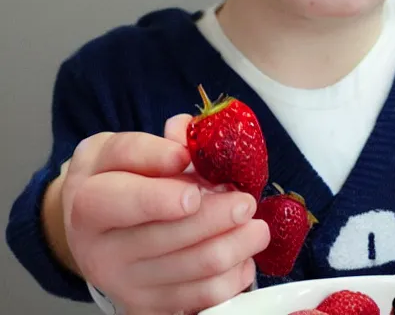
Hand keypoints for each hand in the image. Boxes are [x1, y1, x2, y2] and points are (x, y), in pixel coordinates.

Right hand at [61, 115, 269, 313]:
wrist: (92, 227)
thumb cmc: (111, 180)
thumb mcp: (118, 151)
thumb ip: (153, 145)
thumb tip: (189, 144)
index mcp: (89, 202)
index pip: (122, 199)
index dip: (160, 197)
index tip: (195, 189)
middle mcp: (100, 250)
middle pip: (167, 237)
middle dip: (216, 217)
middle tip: (246, 202)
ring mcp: (124, 284)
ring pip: (191, 269)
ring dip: (234, 246)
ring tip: (257, 228)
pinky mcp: (147, 306)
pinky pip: (199, 299)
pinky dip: (230, 277)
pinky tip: (243, 257)